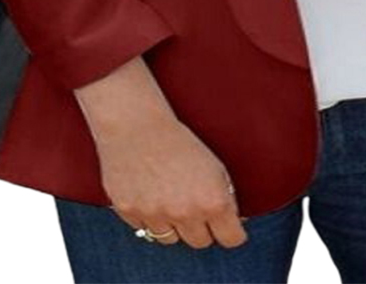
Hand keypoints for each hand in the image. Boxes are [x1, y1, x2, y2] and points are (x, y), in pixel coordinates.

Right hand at [97, 115, 247, 249]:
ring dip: (174, 225)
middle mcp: (185, 213)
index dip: (232, 232)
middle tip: (195, 204)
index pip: (231, 238)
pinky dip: (149, 217)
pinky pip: (145, 228)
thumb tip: (235, 221)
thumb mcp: (213, 164)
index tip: (228, 226)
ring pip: (171, 239)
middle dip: (202, 227)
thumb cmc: (178, 139)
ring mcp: (156, 215)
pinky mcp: (130, 214)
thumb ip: (225, 195)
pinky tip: (149, 192)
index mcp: (212, 201)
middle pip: (201, 242)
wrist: (137, 124)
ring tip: (170, 196)